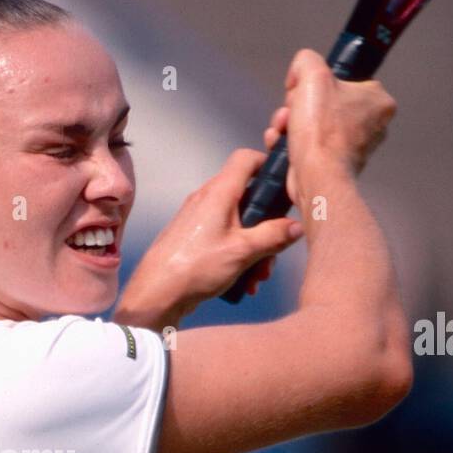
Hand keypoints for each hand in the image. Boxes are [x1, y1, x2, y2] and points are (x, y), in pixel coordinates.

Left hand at [118, 147, 304, 325]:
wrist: (156, 294)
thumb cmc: (195, 267)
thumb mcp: (243, 251)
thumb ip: (273, 236)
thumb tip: (296, 226)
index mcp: (219, 193)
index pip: (245, 159)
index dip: (267, 164)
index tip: (284, 185)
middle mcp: (206, 200)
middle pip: (247, 198)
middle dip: (266, 226)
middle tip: (274, 251)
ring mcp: (198, 219)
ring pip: (238, 224)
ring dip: (254, 248)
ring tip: (258, 276)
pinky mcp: (193, 239)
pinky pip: (224, 239)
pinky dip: (237, 256)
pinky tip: (243, 282)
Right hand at [272, 48, 396, 206]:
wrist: (315, 177)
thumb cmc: (322, 132)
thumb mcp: (312, 74)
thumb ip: (307, 61)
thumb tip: (298, 74)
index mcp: (378, 100)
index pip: (342, 80)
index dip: (316, 83)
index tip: (305, 91)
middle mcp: (371, 124)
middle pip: (324, 102)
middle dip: (298, 106)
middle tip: (292, 112)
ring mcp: (352, 147)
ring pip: (313, 124)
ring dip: (290, 124)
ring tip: (283, 129)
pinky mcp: (333, 165)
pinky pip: (309, 145)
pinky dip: (291, 144)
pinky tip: (281, 144)